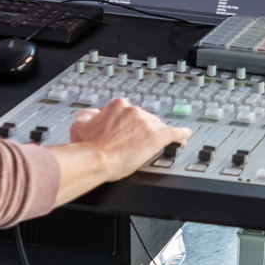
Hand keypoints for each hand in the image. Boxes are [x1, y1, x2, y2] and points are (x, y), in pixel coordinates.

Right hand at [68, 98, 188, 180]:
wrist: (95, 158)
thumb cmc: (87, 146)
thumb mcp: (80, 124)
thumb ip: (88, 115)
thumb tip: (93, 114)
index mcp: (118, 106)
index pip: (129, 112)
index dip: (129, 124)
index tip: (127, 132)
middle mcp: (134, 111)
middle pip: (145, 118)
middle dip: (142, 130)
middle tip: (136, 144)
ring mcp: (147, 123)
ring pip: (158, 126)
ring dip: (157, 135)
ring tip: (157, 145)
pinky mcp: (157, 136)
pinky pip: (174, 133)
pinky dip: (181, 135)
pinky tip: (184, 137)